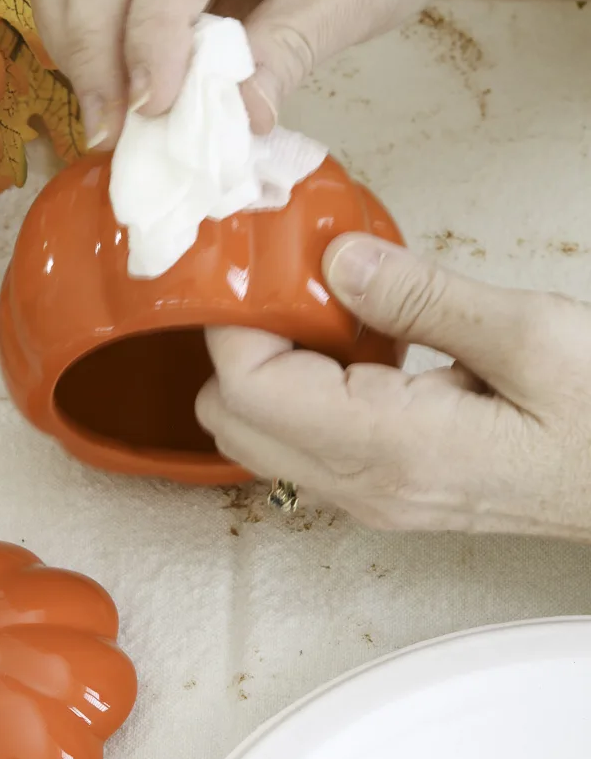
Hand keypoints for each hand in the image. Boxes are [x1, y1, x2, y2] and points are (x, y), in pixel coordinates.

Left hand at [196, 235, 590, 539]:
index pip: (247, 389)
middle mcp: (366, 487)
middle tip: (289, 282)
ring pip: (258, 436)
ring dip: (269, 366)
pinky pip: (302, 442)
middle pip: (232, 420)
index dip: (236, 320)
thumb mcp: (527, 334)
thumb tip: (336, 260)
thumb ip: (419, 295)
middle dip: (240, 343)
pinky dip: (300, 390)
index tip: (258, 265)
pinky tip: (355, 344)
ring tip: (323, 308)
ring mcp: (372, 498)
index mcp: (390, 448)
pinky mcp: (385, 490)